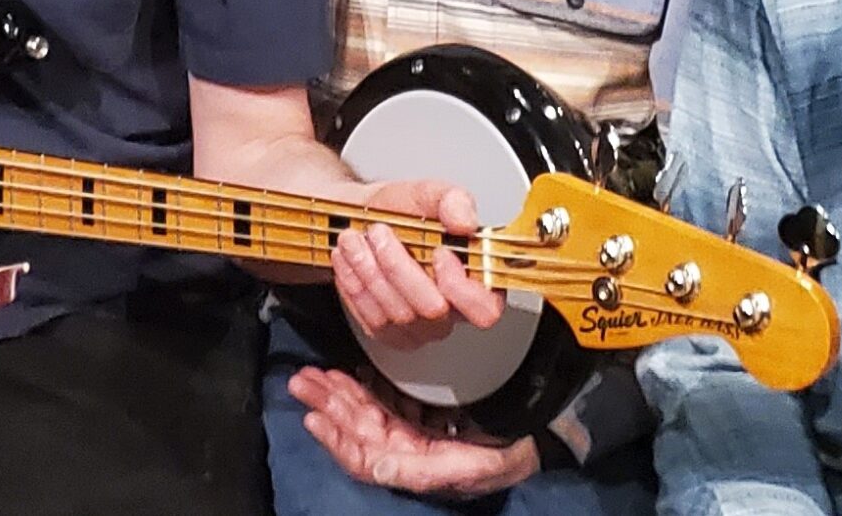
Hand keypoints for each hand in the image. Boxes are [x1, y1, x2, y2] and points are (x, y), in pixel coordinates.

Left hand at [289, 366, 540, 497]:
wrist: (538, 431)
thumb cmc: (506, 452)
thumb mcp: (471, 465)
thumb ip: (422, 471)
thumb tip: (379, 470)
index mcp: (414, 466)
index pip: (364, 458)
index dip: (336, 441)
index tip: (313, 419)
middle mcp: (407, 450)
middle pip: (357, 430)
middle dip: (329, 406)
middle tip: (303, 382)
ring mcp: (413, 430)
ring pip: (365, 412)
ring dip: (338, 393)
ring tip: (313, 376)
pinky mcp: (421, 410)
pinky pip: (383, 399)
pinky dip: (362, 385)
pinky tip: (348, 372)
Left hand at [332, 177, 505, 346]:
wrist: (360, 218)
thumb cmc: (400, 210)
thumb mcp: (427, 193)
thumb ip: (452, 200)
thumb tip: (465, 221)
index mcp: (475, 277)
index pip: (485, 308)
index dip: (461, 287)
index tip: (438, 251)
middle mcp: (452, 310)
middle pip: (432, 310)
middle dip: (398, 267)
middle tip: (379, 232)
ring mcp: (420, 327)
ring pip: (397, 314)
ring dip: (369, 270)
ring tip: (353, 238)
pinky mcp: (389, 333)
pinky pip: (372, 319)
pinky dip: (354, 285)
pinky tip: (348, 260)